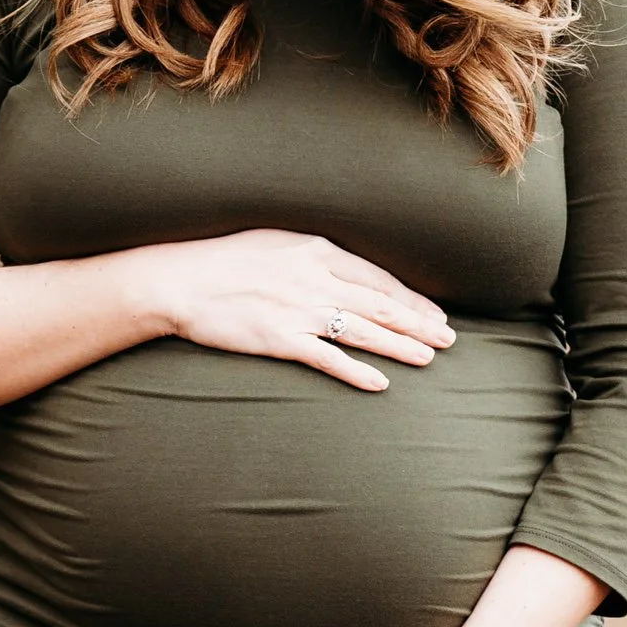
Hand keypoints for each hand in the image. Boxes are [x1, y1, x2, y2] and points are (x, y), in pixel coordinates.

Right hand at [128, 229, 455, 390]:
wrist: (178, 281)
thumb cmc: (221, 261)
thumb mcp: (273, 243)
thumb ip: (310, 256)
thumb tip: (341, 270)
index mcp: (315, 250)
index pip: (377, 277)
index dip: (410, 298)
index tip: (433, 314)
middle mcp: (314, 277)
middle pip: (380, 303)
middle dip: (419, 323)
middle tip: (449, 340)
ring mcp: (298, 309)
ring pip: (364, 330)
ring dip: (400, 346)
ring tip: (429, 359)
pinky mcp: (280, 338)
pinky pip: (328, 358)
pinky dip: (357, 372)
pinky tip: (380, 384)